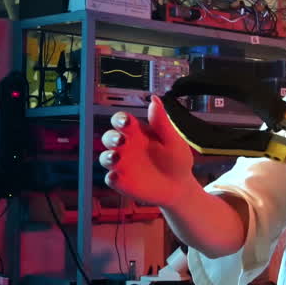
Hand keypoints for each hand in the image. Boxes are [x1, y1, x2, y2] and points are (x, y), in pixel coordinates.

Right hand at [101, 95, 196, 209]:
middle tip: (120, 139)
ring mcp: (122, 164)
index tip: (126, 121)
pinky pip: (111, 179)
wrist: (180, 186)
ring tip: (116, 157)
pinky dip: (111, 178)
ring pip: (106, 157)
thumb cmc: (176, 160)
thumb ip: (161, 122)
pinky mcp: (121, 181)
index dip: (120, 119)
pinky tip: (116, 177)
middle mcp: (125, 147)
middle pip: (109, 137)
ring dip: (107, 156)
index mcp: (137, 133)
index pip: (122, 121)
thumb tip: (155, 99)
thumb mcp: (172, 140)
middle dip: (111, 137)